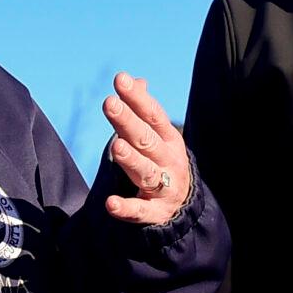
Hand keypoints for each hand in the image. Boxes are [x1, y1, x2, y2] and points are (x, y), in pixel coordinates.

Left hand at [100, 72, 190, 224]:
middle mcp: (168, 161)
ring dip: (131, 160)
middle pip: (146, 140)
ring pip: (146, 172)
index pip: (152, 115)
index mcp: (168, 139)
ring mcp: (164, 187)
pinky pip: (140, 211)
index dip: (137, 98)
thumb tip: (136, 80)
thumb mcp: (158, 136)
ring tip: (116, 146)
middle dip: (128, 121)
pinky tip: (110, 203)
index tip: (120, 79)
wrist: (183, 207)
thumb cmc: (162, 163)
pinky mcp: (155, 213)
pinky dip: (126, 208)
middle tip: (109, 103)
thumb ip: (143, 111)